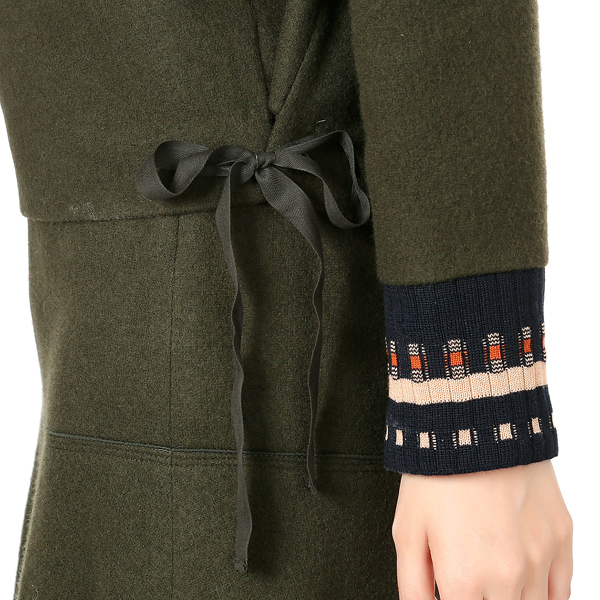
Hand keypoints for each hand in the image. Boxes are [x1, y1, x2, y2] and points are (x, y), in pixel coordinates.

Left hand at [392, 459, 572, 599]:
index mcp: (463, 580)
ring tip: (491, 574)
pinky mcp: (561, 538)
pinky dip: (542, 593)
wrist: (473, 426)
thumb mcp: (406, 531)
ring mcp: (539, 559)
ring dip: (511, 598)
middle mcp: (507, 578)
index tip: (453, 590)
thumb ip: (413, 587)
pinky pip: (561, 591)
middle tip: (471, 582)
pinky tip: (523, 582)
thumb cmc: (436, 476)